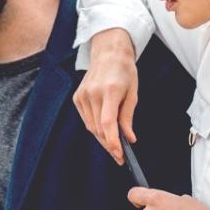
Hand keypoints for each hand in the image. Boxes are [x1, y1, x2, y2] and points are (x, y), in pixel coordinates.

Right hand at [72, 28, 138, 163]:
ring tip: (114, 146)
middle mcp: (92, 93)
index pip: (107, 122)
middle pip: (98, 128)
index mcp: (109, 90)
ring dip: (102, 138)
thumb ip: (128, 117)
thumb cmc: (124, 71)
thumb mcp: (132, 93)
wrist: (108, 53)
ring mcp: (82, 95)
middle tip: (120, 156)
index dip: (112, 141)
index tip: (119, 154)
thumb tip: (129, 138)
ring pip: (91, 127)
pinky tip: (104, 131)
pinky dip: (96, 128)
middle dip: (109, 145)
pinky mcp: (77, 98)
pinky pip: (86, 120)